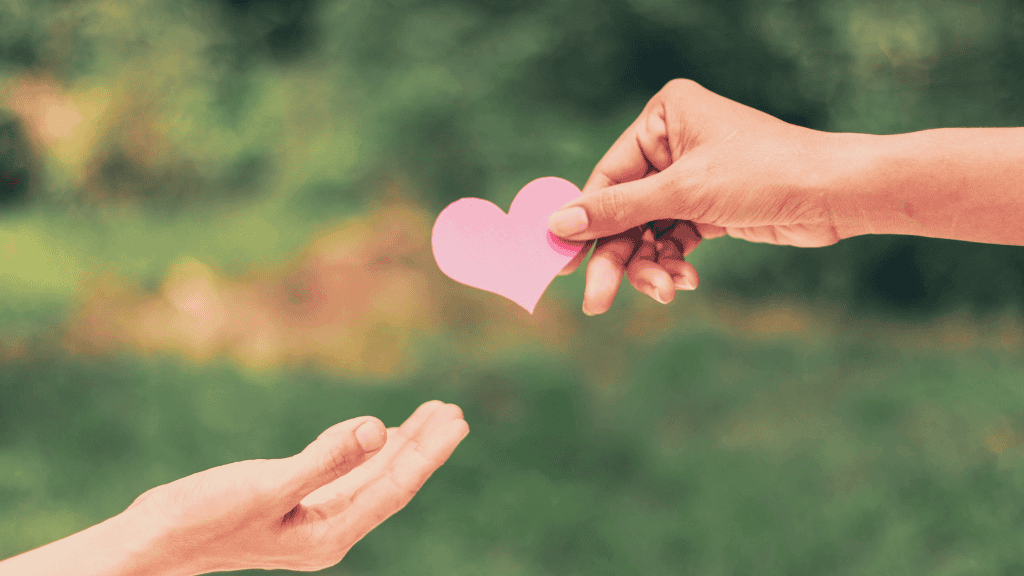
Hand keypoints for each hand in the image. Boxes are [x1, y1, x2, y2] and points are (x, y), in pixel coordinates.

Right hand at [123, 400, 468, 574]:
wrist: (154, 542)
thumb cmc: (202, 517)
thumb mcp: (267, 485)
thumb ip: (326, 458)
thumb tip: (379, 428)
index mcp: (330, 533)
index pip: (395, 488)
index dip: (428, 453)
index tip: (455, 421)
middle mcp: (330, 531)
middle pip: (391, 482)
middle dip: (423, 447)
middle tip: (453, 413)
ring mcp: (314, 520)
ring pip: (370, 478)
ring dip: (400, 446)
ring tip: (430, 417)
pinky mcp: (296, 507)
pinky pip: (346, 476)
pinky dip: (366, 452)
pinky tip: (377, 436)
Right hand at [548, 78, 840, 314]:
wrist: (834, 194)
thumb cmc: (763, 173)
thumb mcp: (683, 192)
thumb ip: (618, 210)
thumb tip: (559, 224)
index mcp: (663, 118)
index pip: (608, 177)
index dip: (585, 222)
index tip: (563, 262)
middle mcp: (673, 144)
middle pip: (625, 210)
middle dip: (618, 256)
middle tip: (597, 301)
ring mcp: (691, 178)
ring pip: (648, 231)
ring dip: (650, 265)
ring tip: (665, 291)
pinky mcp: (708, 208)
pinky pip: (673, 240)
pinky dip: (673, 263)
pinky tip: (683, 280)